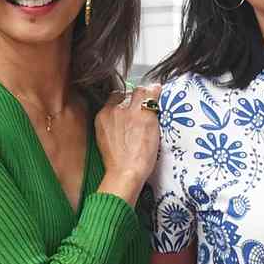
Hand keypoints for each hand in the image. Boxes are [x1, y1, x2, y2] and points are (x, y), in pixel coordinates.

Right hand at [96, 84, 162, 198]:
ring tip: (154, 100)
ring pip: (140, 91)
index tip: (132, 104)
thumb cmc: (118, 162)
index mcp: (103, 116)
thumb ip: (113, 125)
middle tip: (145, 104)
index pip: (114, 97)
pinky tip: (160, 91)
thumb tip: (123, 121)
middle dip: (136, 96)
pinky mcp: (145, 115)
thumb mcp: (107, 139)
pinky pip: (152, 95)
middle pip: (128, 93)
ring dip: (147, 96)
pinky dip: (157, 93)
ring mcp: (130, 111)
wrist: (125, 171)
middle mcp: (114, 110)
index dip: (125, 100)